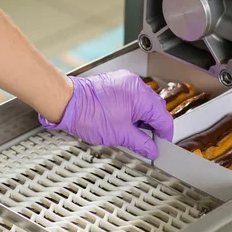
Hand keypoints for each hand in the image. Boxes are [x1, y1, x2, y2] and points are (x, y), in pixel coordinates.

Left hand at [38, 70, 173, 158]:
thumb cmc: (88, 114)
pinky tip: (124, 120)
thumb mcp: (120, 135)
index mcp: (141, 96)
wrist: (66, 102)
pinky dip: (133, 109)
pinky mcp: (115, 82)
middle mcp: (135, 85)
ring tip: (132, 131)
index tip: (162, 144)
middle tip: (148, 141)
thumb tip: (152, 149)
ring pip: (144, 102)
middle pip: (155, 108)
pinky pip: (132, 96)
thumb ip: (141, 143)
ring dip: (142, 117)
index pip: (163, 117)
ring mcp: (125, 81)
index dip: (165, 134)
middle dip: (153, 125)